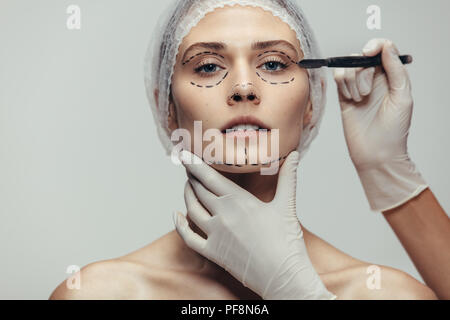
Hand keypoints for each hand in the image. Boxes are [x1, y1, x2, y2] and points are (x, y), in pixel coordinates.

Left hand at [172, 149, 335, 299]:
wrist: (284, 276)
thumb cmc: (287, 242)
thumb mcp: (287, 205)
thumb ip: (288, 177)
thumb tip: (295, 155)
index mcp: (239, 201)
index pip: (209, 176)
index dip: (193, 164)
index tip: (184, 154)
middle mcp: (223, 215)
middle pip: (198, 190)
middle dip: (191, 176)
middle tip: (188, 167)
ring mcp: (215, 234)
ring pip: (192, 209)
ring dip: (187, 195)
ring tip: (188, 186)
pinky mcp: (213, 252)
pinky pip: (189, 237)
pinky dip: (180, 225)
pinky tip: (177, 216)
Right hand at [333, 38, 427, 211]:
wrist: (376, 154)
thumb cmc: (394, 130)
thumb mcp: (402, 97)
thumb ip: (396, 70)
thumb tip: (387, 47)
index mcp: (392, 77)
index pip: (384, 50)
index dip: (375, 46)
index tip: (368, 53)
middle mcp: (375, 80)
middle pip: (362, 58)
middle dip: (362, 71)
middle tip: (366, 93)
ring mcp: (358, 88)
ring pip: (348, 67)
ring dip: (352, 81)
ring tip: (359, 100)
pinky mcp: (344, 97)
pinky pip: (338, 78)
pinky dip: (342, 84)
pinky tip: (350, 99)